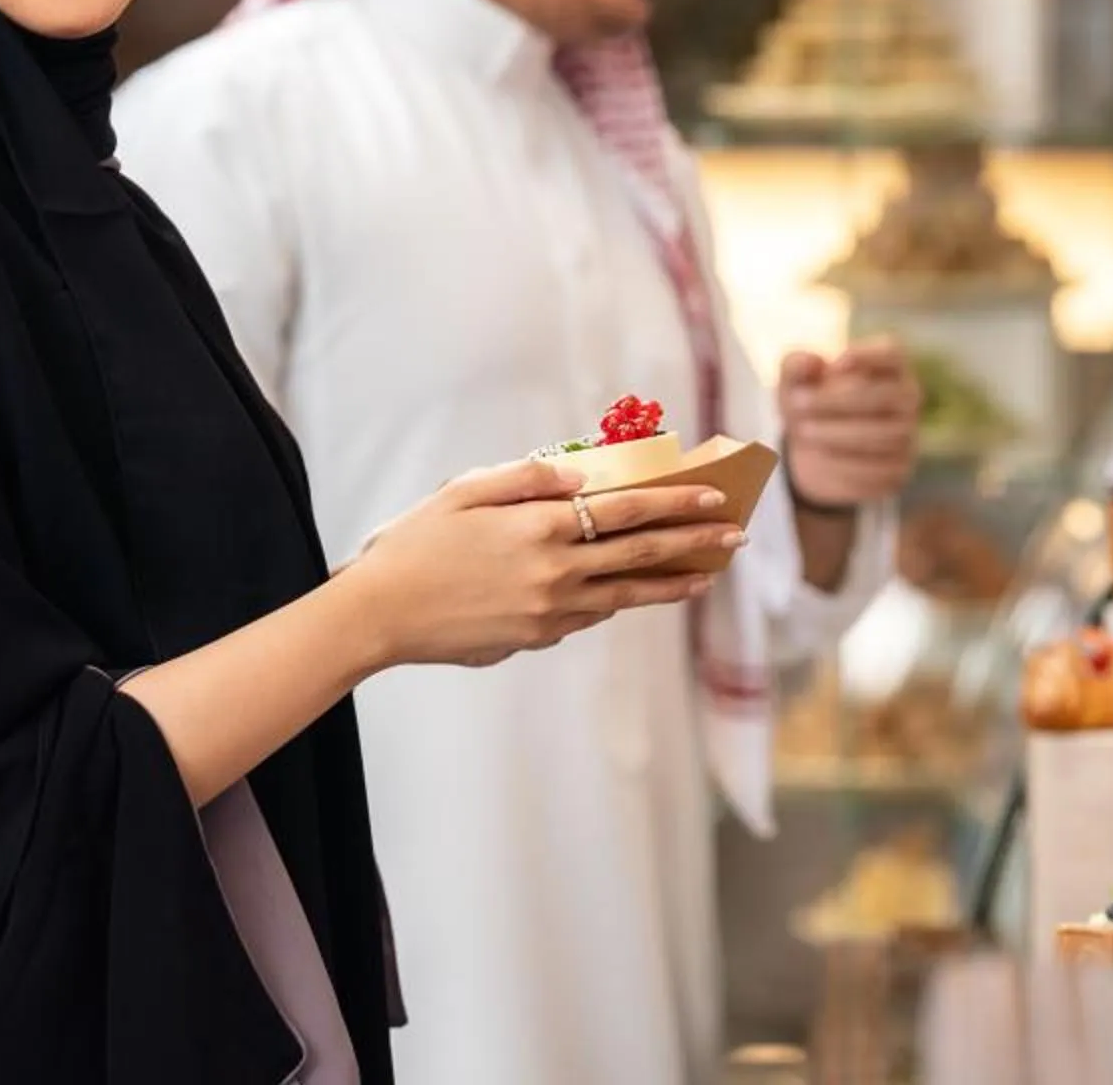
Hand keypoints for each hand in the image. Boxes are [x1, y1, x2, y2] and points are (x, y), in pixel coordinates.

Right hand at [345, 460, 743, 668]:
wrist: (378, 615)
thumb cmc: (416, 543)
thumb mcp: (466, 490)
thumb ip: (528, 477)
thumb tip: (584, 474)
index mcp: (539, 526)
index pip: (627, 509)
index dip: (675, 501)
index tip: (714, 496)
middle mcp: (553, 571)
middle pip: (640, 554)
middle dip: (693, 543)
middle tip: (735, 536)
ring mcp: (547, 612)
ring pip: (626, 595)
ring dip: (671, 583)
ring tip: (706, 574)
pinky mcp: (534, 638)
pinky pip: (588, 615)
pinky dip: (619, 601)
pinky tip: (637, 593)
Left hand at [779, 339, 921, 512]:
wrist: (816, 452)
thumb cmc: (812, 402)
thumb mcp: (795, 382)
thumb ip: (795, 366)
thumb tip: (811, 362)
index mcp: (888, 366)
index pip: (892, 353)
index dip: (867, 356)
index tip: (835, 363)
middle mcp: (906, 397)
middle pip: (885, 396)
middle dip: (837, 400)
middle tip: (797, 403)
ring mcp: (907, 434)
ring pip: (885, 435)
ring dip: (838, 433)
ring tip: (803, 430)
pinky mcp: (899, 469)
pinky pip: (879, 468)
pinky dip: (844, 462)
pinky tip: (819, 455)